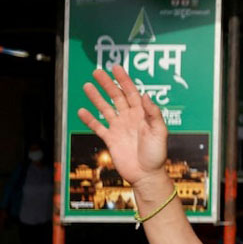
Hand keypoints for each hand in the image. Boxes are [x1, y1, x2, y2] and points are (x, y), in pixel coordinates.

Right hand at [77, 65, 167, 188]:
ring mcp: (119, 128)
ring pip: (105, 109)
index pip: (132, 93)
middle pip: (116, 97)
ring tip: (87, 86)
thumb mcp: (160, 132)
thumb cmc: (157, 154)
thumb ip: (153, 114)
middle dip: (107, 84)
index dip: (124, 80)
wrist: (146, 175)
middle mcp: (130, 118)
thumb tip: (146, 95)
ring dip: (96, 98)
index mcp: (142, 114)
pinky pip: (98, 127)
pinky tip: (82, 111)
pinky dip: (90, 119)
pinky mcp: (111, 139)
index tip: (116, 68)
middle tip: (97, 71)